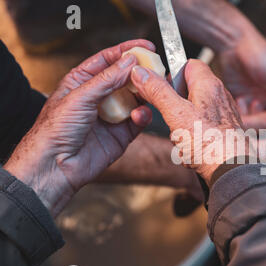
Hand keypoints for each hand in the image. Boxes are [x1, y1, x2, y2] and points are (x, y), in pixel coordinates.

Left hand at [4, 40, 153, 216]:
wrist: (56, 166)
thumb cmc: (56, 129)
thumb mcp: (80, 96)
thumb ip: (108, 79)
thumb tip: (130, 61)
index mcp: (83, 82)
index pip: (108, 60)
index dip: (127, 51)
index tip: (146, 46)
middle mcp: (99, 97)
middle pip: (126, 78)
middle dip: (142, 73)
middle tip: (157, 68)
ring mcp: (111, 115)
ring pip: (136, 99)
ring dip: (145, 94)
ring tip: (154, 90)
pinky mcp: (122, 134)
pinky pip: (138, 120)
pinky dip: (143, 116)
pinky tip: (140, 114)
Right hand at [130, 59, 254, 184]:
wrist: (233, 171)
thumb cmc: (210, 144)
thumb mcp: (176, 114)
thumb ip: (158, 91)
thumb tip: (141, 73)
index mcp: (209, 85)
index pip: (189, 64)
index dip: (172, 73)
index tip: (160, 86)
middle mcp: (220, 96)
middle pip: (188, 92)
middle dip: (174, 109)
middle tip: (172, 122)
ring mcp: (223, 115)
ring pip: (192, 115)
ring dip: (182, 130)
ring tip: (184, 142)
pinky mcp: (224, 132)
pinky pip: (201, 132)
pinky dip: (193, 142)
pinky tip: (193, 153)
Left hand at [218, 31, 265, 128]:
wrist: (233, 44)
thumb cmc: (261, 55)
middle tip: (265, 120)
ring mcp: (257, 101)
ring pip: (259, 122)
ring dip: (255, 117)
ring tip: (251, 100)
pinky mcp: (241, 102)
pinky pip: (243, 117)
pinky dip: (242, 112)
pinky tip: (241, 98)